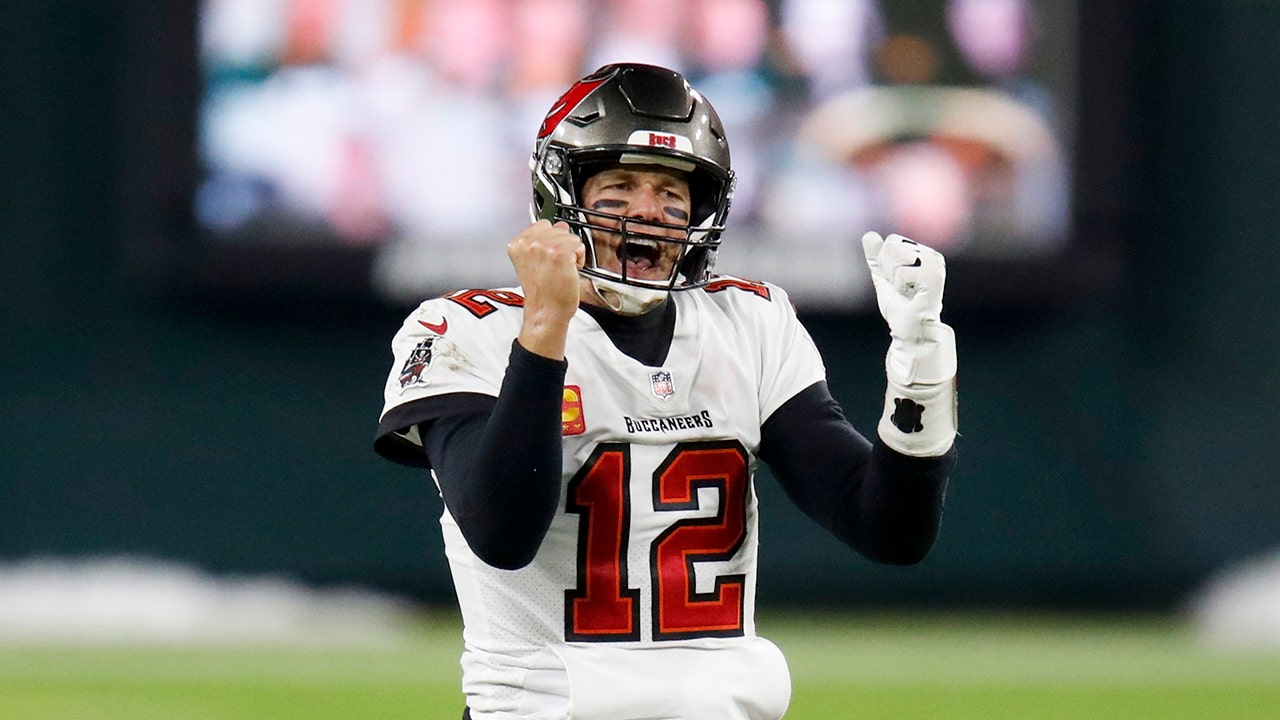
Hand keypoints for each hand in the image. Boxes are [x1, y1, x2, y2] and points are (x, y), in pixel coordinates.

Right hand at [509, 220, 585, 358]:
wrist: (546, 312)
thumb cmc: (542, 293)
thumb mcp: (531, 262)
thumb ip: (540, 241)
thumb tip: (559, 226)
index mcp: (517, 243)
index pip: (542, 224)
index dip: (550, 240)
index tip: (548, 256)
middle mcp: (528, 243)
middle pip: (558, 228)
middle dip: (561, 246)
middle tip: (554, 266)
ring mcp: (544, 247)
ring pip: (570, 237)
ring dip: (571, 253)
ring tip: (561, 269)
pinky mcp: (559, 253)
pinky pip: (579, 246)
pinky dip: (579, 259)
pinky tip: (568, 271)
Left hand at [861, 231, 953, 384]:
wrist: (911, 331)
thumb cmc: (900, 307)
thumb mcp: (884, 278)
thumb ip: (877, 257)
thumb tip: (868, 235)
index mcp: (924, 253)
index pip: (892, 241)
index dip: (886, 264)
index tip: (897, 282)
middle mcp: (933, 256)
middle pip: (892, 246)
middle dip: (889, 270)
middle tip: (902, 289)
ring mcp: (935, 265)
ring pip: (896, 256)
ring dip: (895, 279)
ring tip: (908, 292)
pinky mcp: (934, 276)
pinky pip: (902, 272)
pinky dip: (901, 287)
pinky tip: (913, 297)